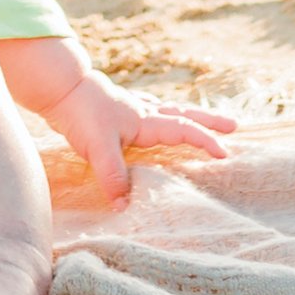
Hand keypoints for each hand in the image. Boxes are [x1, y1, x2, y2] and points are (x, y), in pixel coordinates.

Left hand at [41, 70, 234, 207]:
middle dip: (209, 121)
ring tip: (204, 119)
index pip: (182, 130)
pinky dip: (163, 114)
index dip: (204, 141)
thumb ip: (113, 176)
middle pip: (183, 114)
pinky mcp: (118, 111)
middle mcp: (143, 113)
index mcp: (144, 121)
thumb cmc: (81, 113)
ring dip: (189, 115)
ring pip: (169, 110)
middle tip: (234, 126)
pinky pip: (151, 111)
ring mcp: (131, 109)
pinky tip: (158, 118)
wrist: (59, 87)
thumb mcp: (98, 147)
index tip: (225, 154)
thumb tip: (125, 206)